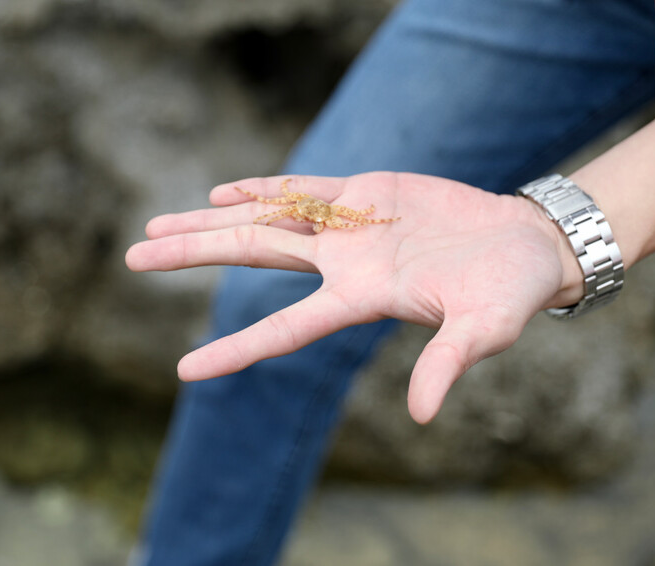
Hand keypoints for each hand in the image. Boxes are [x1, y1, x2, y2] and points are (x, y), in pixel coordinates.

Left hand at [126, 172, 580, 422]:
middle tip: (132, 255)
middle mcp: (344, 266)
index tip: (185, 371)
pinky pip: (304, 188)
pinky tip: (224, 192)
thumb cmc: (509, 294)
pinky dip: (265, 187)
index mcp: (363, 300)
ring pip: (267, 219)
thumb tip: (422, 416)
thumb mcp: (484, 330)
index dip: (237, 348)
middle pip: (253, 256)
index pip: (287, 329)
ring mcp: (350, 227)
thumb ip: (450, 364)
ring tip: (155, 224)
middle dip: (193, 254)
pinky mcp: (367, 192)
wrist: (522, 245)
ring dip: (212, 221)